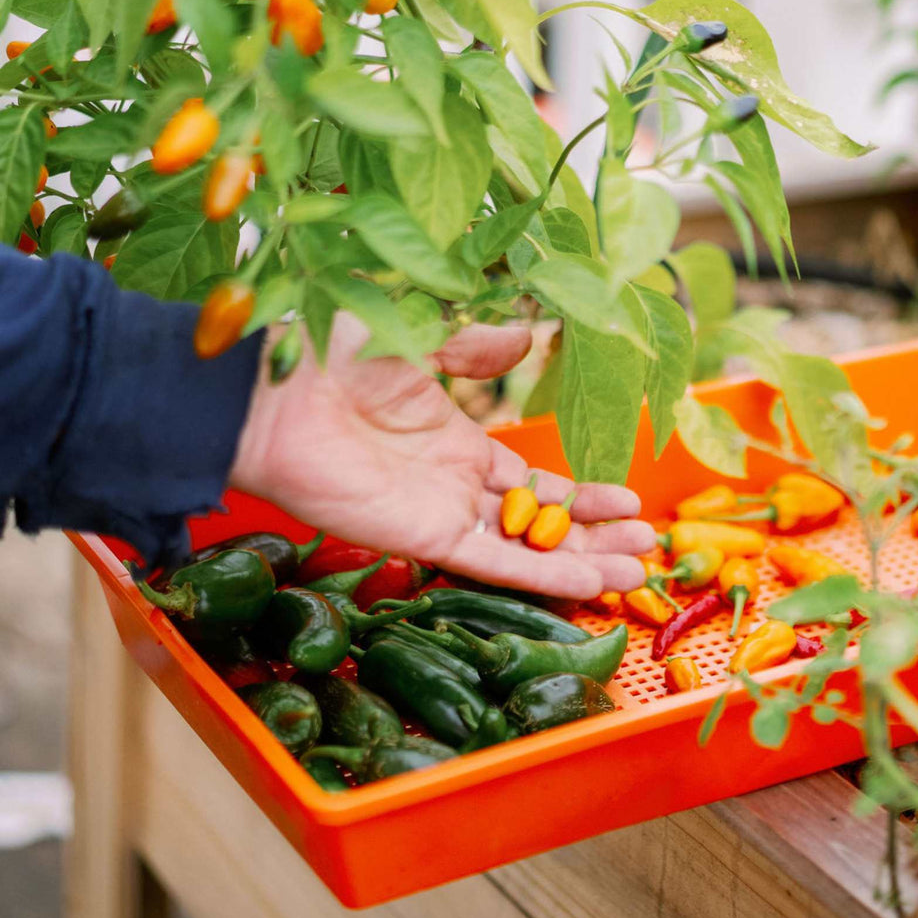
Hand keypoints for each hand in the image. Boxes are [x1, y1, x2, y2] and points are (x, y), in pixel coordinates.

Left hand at [230, 315, 652, 598]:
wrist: (271, 391)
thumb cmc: (335, 354)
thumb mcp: (422, 334)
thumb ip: (476, 345)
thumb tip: (526, 335)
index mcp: (454, 440)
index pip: (531, 482)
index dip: (580, 495)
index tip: (628, 499)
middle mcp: (453, 484)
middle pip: (539, 523)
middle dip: (594, 535)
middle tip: (646, 545)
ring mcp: (438, 512)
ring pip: (525, 549)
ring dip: (581, 562)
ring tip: (637, 571)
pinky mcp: (419, 535)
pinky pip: (491, 561)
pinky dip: (541, 574)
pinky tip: (591, 583)